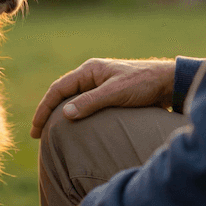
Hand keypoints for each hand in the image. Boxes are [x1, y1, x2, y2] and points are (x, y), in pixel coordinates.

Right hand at [30, 58, 174, 138]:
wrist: (169, 82)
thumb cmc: (144, 83)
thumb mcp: (116, 92)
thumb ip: (91, 102)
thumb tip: (65, 114)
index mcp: (89, 70)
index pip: (58, 89)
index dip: (44, 108)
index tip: (36, 129)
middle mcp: (92, 76)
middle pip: (62, 94)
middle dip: (48, 113)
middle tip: (38, 134)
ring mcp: (100, 84)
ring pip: (73, 100)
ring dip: (60, 115)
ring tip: (51, 133)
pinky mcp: (109, 94)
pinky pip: (85, 105)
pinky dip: (75, 116)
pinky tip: (74, 128)